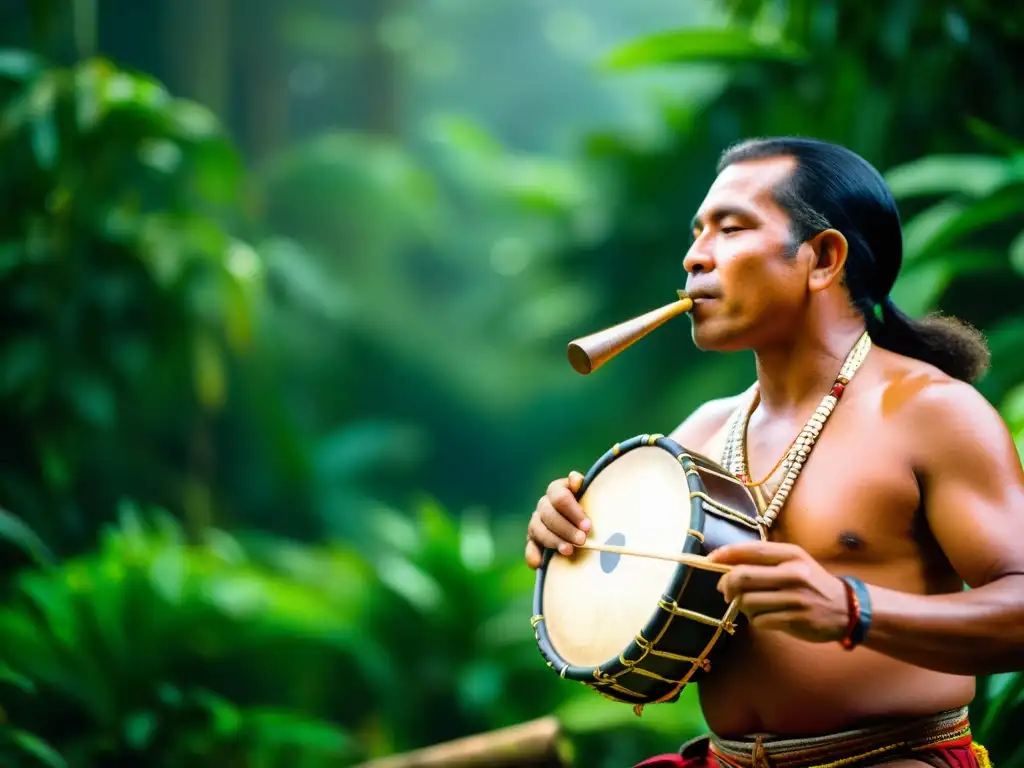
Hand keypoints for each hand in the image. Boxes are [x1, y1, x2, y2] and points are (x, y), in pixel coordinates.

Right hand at [525, 472, 591, 568]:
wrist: (586, 527)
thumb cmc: (591, 508)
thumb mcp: (590, 495)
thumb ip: (583, 487)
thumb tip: (575, 479)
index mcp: (557, 490)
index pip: (560, 497)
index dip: (573, 511)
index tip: (588, 526)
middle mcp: (544, 504)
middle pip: (549, 514)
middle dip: (566, 528)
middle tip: (582, 540)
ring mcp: (536, 522)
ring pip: (538, 529)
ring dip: (553, 540)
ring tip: (568, 551)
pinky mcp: (533, 540)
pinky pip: (529, 546)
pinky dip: (532, 555)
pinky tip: (538, 563)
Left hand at [707, 541, 849, 642]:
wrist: (846, 608)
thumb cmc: (812, 582)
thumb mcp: (794, 563)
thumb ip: (764, 561)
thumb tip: (724, 562)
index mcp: (790, 555)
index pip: (750, 550)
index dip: (725, 554)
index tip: (710, 560)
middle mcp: (792, 573)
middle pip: (742, 577)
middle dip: (726, 585)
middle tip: (725, 591)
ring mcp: (795, 598)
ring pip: (747, 602)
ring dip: (742, 606)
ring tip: (752, 606)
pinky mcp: (795, 620)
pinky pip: (759, 621)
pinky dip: (757, 620)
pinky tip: (766, 617)